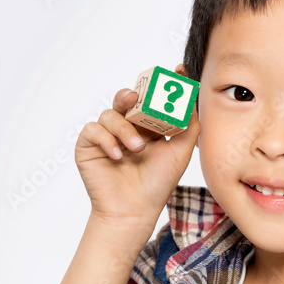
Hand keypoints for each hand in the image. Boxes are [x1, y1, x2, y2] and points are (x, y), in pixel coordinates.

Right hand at [74, 64, 200, 224]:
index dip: (163, 84)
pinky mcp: (88, 146)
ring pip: (110, 113)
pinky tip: (117, 155)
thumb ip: (189, 125)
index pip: (152, 98)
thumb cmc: (156, 184)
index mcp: (148, 125)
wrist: (134, 211)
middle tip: (139, 97)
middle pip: (127, 98)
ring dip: (123, 128)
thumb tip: (194, 98)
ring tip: (136, 147)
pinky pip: (93, 130)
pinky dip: (105, 139)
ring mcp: (106, 135)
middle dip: (133, 94)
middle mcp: (126, 126)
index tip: (177, 71)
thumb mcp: (180, 152)